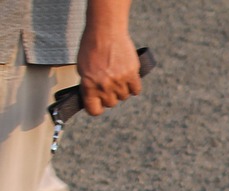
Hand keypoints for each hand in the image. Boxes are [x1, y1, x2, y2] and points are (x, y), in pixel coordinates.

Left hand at [76, 0, 139, 115]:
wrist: (105, 31)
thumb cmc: (91, 46)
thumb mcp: (82, 67)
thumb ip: (88, 84)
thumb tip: (94, 96)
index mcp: (89, 85)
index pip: (93, 110)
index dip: (95, 108)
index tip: (97, 104)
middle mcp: (104, 86)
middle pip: (111, 103)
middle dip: (109, 95)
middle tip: (107, 83)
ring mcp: (119, 81)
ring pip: (124, 97)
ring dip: (121, 89)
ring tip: (116, 75)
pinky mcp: (132, 75)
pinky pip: (136, 90)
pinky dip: (133, 86)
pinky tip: (128, 77)